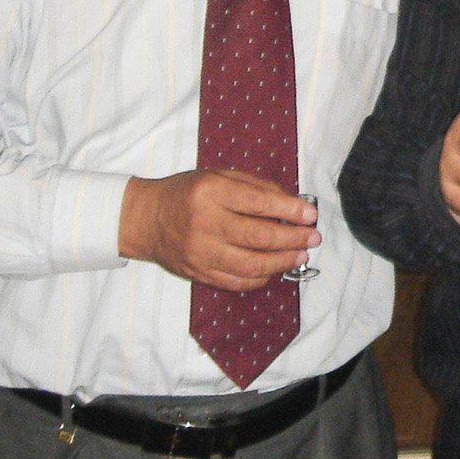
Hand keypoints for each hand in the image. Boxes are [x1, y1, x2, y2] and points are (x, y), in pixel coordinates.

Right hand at [118, 170, 316, 290]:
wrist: (146, 220)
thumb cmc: (187, 192)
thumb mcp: (218, 176)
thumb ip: (256, 187)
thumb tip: (293, 204)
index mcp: (210, 192)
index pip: (258, 203)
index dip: (290, 210)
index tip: (311, 214)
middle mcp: (204, 223)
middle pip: (259, 237)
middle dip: (293, 239)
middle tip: (313, 237)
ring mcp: (200, 253)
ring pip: (251, 265)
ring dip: (282, 262)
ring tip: (300, 255)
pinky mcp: (199, 273)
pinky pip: (237, 282)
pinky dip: (261, 278)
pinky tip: (274, 268)